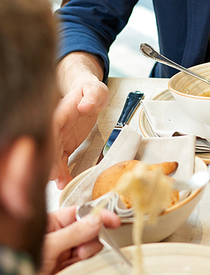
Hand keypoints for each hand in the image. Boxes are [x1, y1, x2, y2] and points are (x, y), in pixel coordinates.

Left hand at [35, 207, 119, 274]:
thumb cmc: (23, 265)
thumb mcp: (50, 246)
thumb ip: (74, 233)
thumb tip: (96, 220)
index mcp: (53, 223)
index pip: (80, 213)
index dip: (97, 214)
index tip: (112, 220)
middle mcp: (61, 235)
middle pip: (89, 229)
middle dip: (91, 238)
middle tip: (83, 249)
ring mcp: (66, 251)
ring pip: (90, 246)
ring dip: (88, 252)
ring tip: (77, 259)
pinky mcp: (70, 267)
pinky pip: (87, 261)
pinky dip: (86, 264)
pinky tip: (77, 267)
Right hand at [52, 53, 107, 188]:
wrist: (92, 97)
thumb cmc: (92, 92)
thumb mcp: (95, 91)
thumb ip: (92, 96)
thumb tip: (85, 106)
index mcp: (60, 112)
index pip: (51, 127)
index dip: (49, 141)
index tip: (50, 154)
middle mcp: (56, 127)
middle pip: (48, 145)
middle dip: (49, 161)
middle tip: (54, 176)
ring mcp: (59, 138)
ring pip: (53, 156)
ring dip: (56, 171)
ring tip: (62, 184)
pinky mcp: (64, 146)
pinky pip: (61, 161)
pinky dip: (63, 173)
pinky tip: (66, 183)